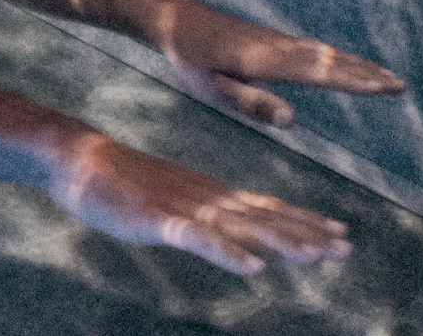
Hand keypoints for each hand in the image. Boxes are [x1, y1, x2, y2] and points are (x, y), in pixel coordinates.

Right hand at [49, 134, 349, 274]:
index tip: (339, 233)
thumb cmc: (116, 178)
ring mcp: (183, 207)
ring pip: (241, 228)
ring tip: (315, 257)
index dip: (303, 221)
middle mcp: (204, 198)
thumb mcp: (167, 197)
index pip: (265, 208)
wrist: (76, 154)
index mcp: (207, 193)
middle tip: (346, 248)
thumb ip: (199, 214)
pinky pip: (198, 239)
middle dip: (306, 234)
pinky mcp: (157, 219)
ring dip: (281, 241)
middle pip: (264, 218)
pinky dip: (227, 252)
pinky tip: (252, 267)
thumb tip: (225, 229)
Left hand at [150, 0, 404, 127]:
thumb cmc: (189, 58)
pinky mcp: (270, 38)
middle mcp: (277, 47)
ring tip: (385, 75)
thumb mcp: (211, 88)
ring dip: (356, 63)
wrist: (174, 19)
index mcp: (265, 62)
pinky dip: (335, 55)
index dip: (353, 82)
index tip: (386, 88)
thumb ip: (250, 103)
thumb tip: (292, 120)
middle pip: (329, 61)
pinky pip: (312, 48)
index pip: (318, 74)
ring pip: (323, 52)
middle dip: (366, 73)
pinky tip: (343, 62)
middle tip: (401, 85)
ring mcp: (275, 40)